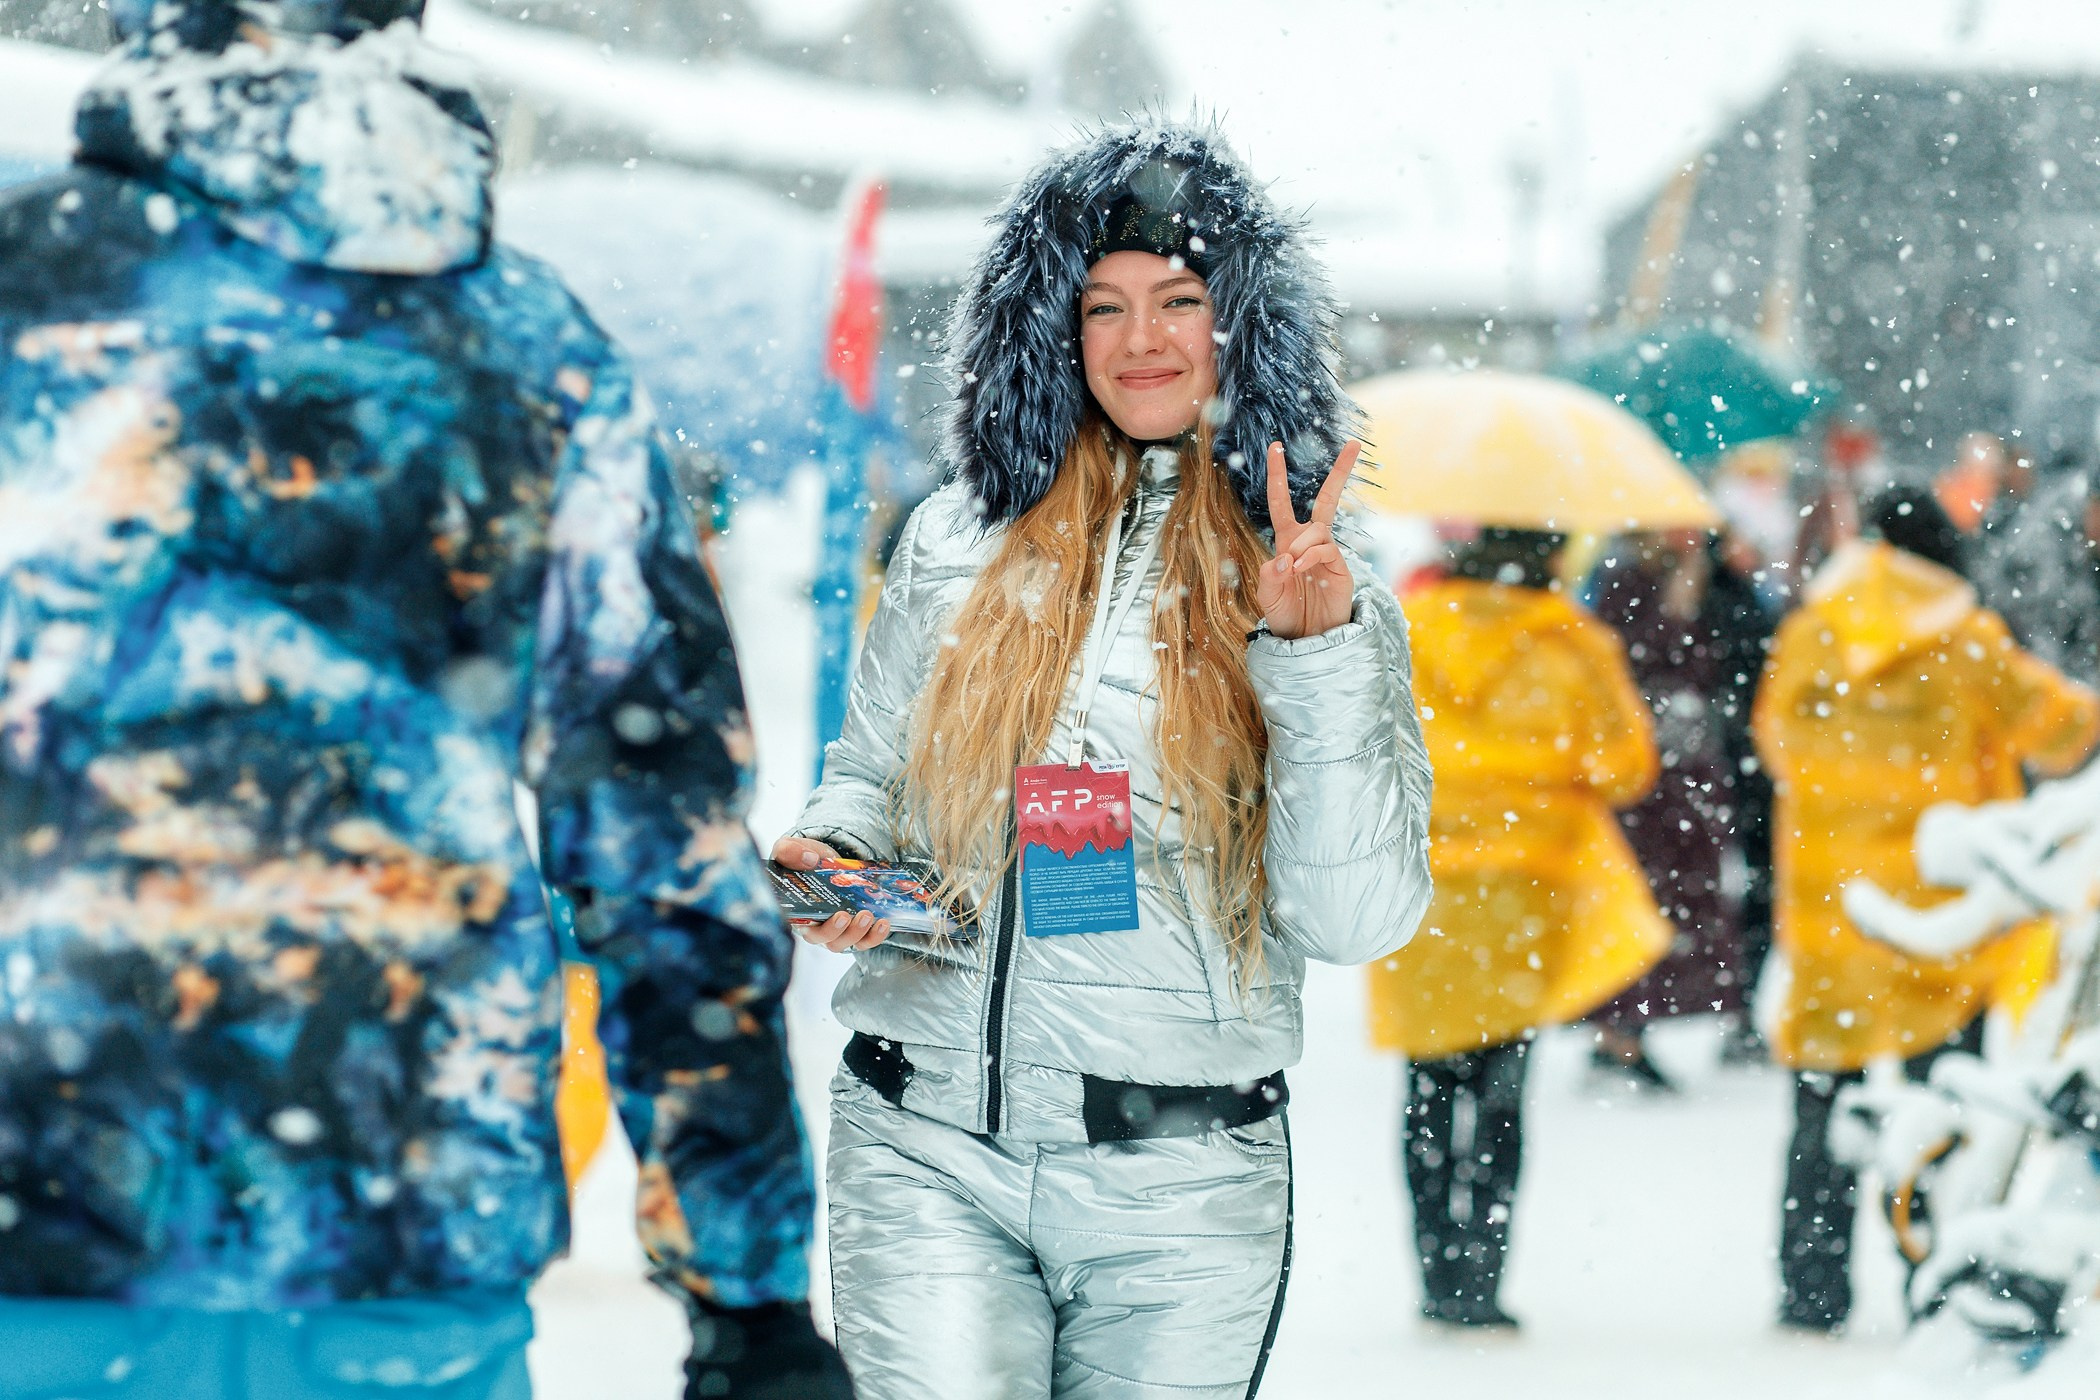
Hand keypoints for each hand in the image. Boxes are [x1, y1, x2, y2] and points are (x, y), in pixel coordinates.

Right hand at [769, 835, 891, 951]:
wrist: (821, 858)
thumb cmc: (800, 859)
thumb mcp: (789, 849)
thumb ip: (789, 851)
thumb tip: (809, 859)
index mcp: (796, 912)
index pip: (804, 929)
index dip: (818, 928)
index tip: (835, 916)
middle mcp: (815, 926)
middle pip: (827, 940)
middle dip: (839, 931)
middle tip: (847, 915)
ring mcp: (836, 929)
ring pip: (845, 943)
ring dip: (858, 933)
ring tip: (868, 915)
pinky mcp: (853, 928)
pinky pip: (864, 940)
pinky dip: (874, 936)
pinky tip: (883, 923)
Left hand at [1257, 439, 1360, 639]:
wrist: (1307, 639)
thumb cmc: (1286, 615)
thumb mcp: (1266, 595)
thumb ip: (1270, 575)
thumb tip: (1286, 557)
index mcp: (1287, 542)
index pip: (1281, 502)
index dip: (1278, 476)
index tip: (1275, 446)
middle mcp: (1310, 542)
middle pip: (1327, 499)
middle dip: (1340, 472)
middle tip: (1354, 444)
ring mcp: (1328, 553)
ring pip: (1318, 528)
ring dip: (1302, 544)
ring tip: (1294, 570)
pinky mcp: (1341, 568)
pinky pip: (1326, 549)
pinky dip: (1310, 555)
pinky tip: (1302, 570)